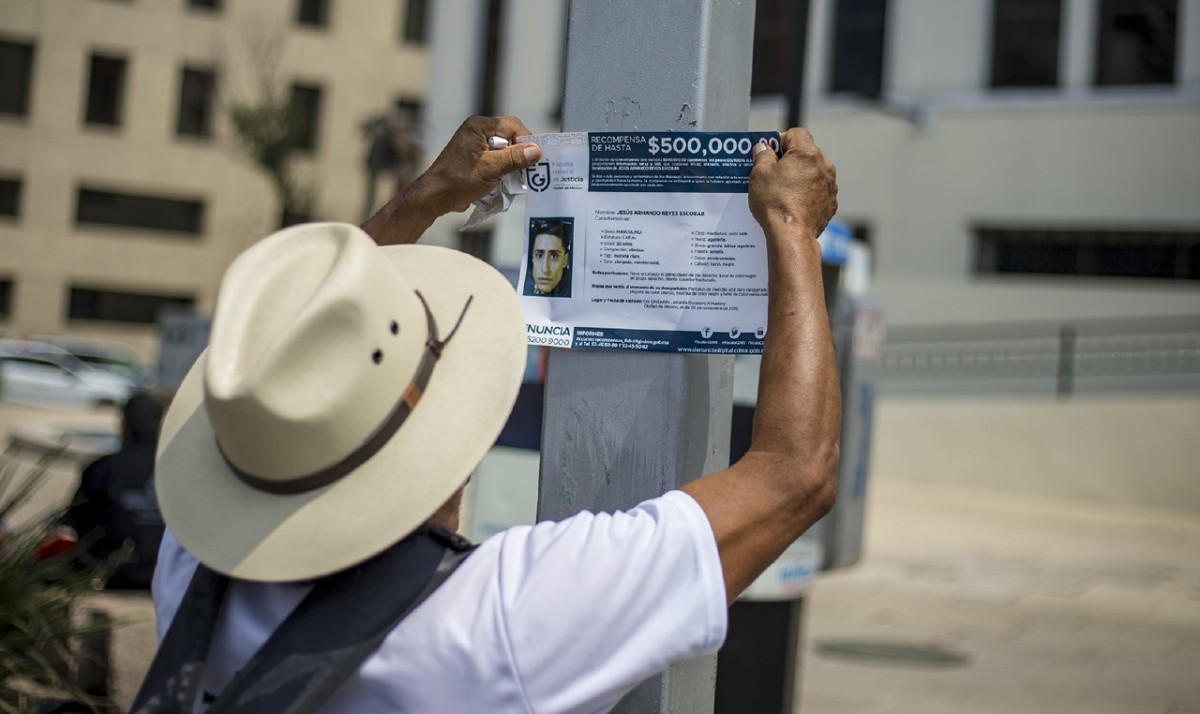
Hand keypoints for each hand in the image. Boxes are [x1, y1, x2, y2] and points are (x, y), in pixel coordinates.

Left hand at [415, 115, 542, 215]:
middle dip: (519, 154)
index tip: (534, 158)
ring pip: (505, 150)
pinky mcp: (476, 159)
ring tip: (516, 179)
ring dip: (512, 165)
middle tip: (527, 170)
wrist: (436, 196)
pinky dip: (504, 170)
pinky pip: (497, 160)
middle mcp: (478, 132)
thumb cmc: (459, 179)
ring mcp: (476, 146)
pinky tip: (505, 182)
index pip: (512, 125)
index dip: (526, 140)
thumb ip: (514, 158)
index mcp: (479, 126)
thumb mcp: (491, 168)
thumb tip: (536, 150)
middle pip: (510, 137)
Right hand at [748, 128, 837, 237]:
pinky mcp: (830, 204)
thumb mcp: (759, 173)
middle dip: (790, 160)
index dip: (780, 140)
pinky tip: (792, 204)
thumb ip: (762, 155)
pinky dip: (806, 194)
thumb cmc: (776, 203)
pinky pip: (817, 192)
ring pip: (813, 173)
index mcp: (807, 153)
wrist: (791, 234)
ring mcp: (830, 186)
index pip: (796, 134)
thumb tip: (763, 148)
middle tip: (772, 172)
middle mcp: (824, 167)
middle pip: (806, 153)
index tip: (770, 152)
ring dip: (799, 177)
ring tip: (782, 191)